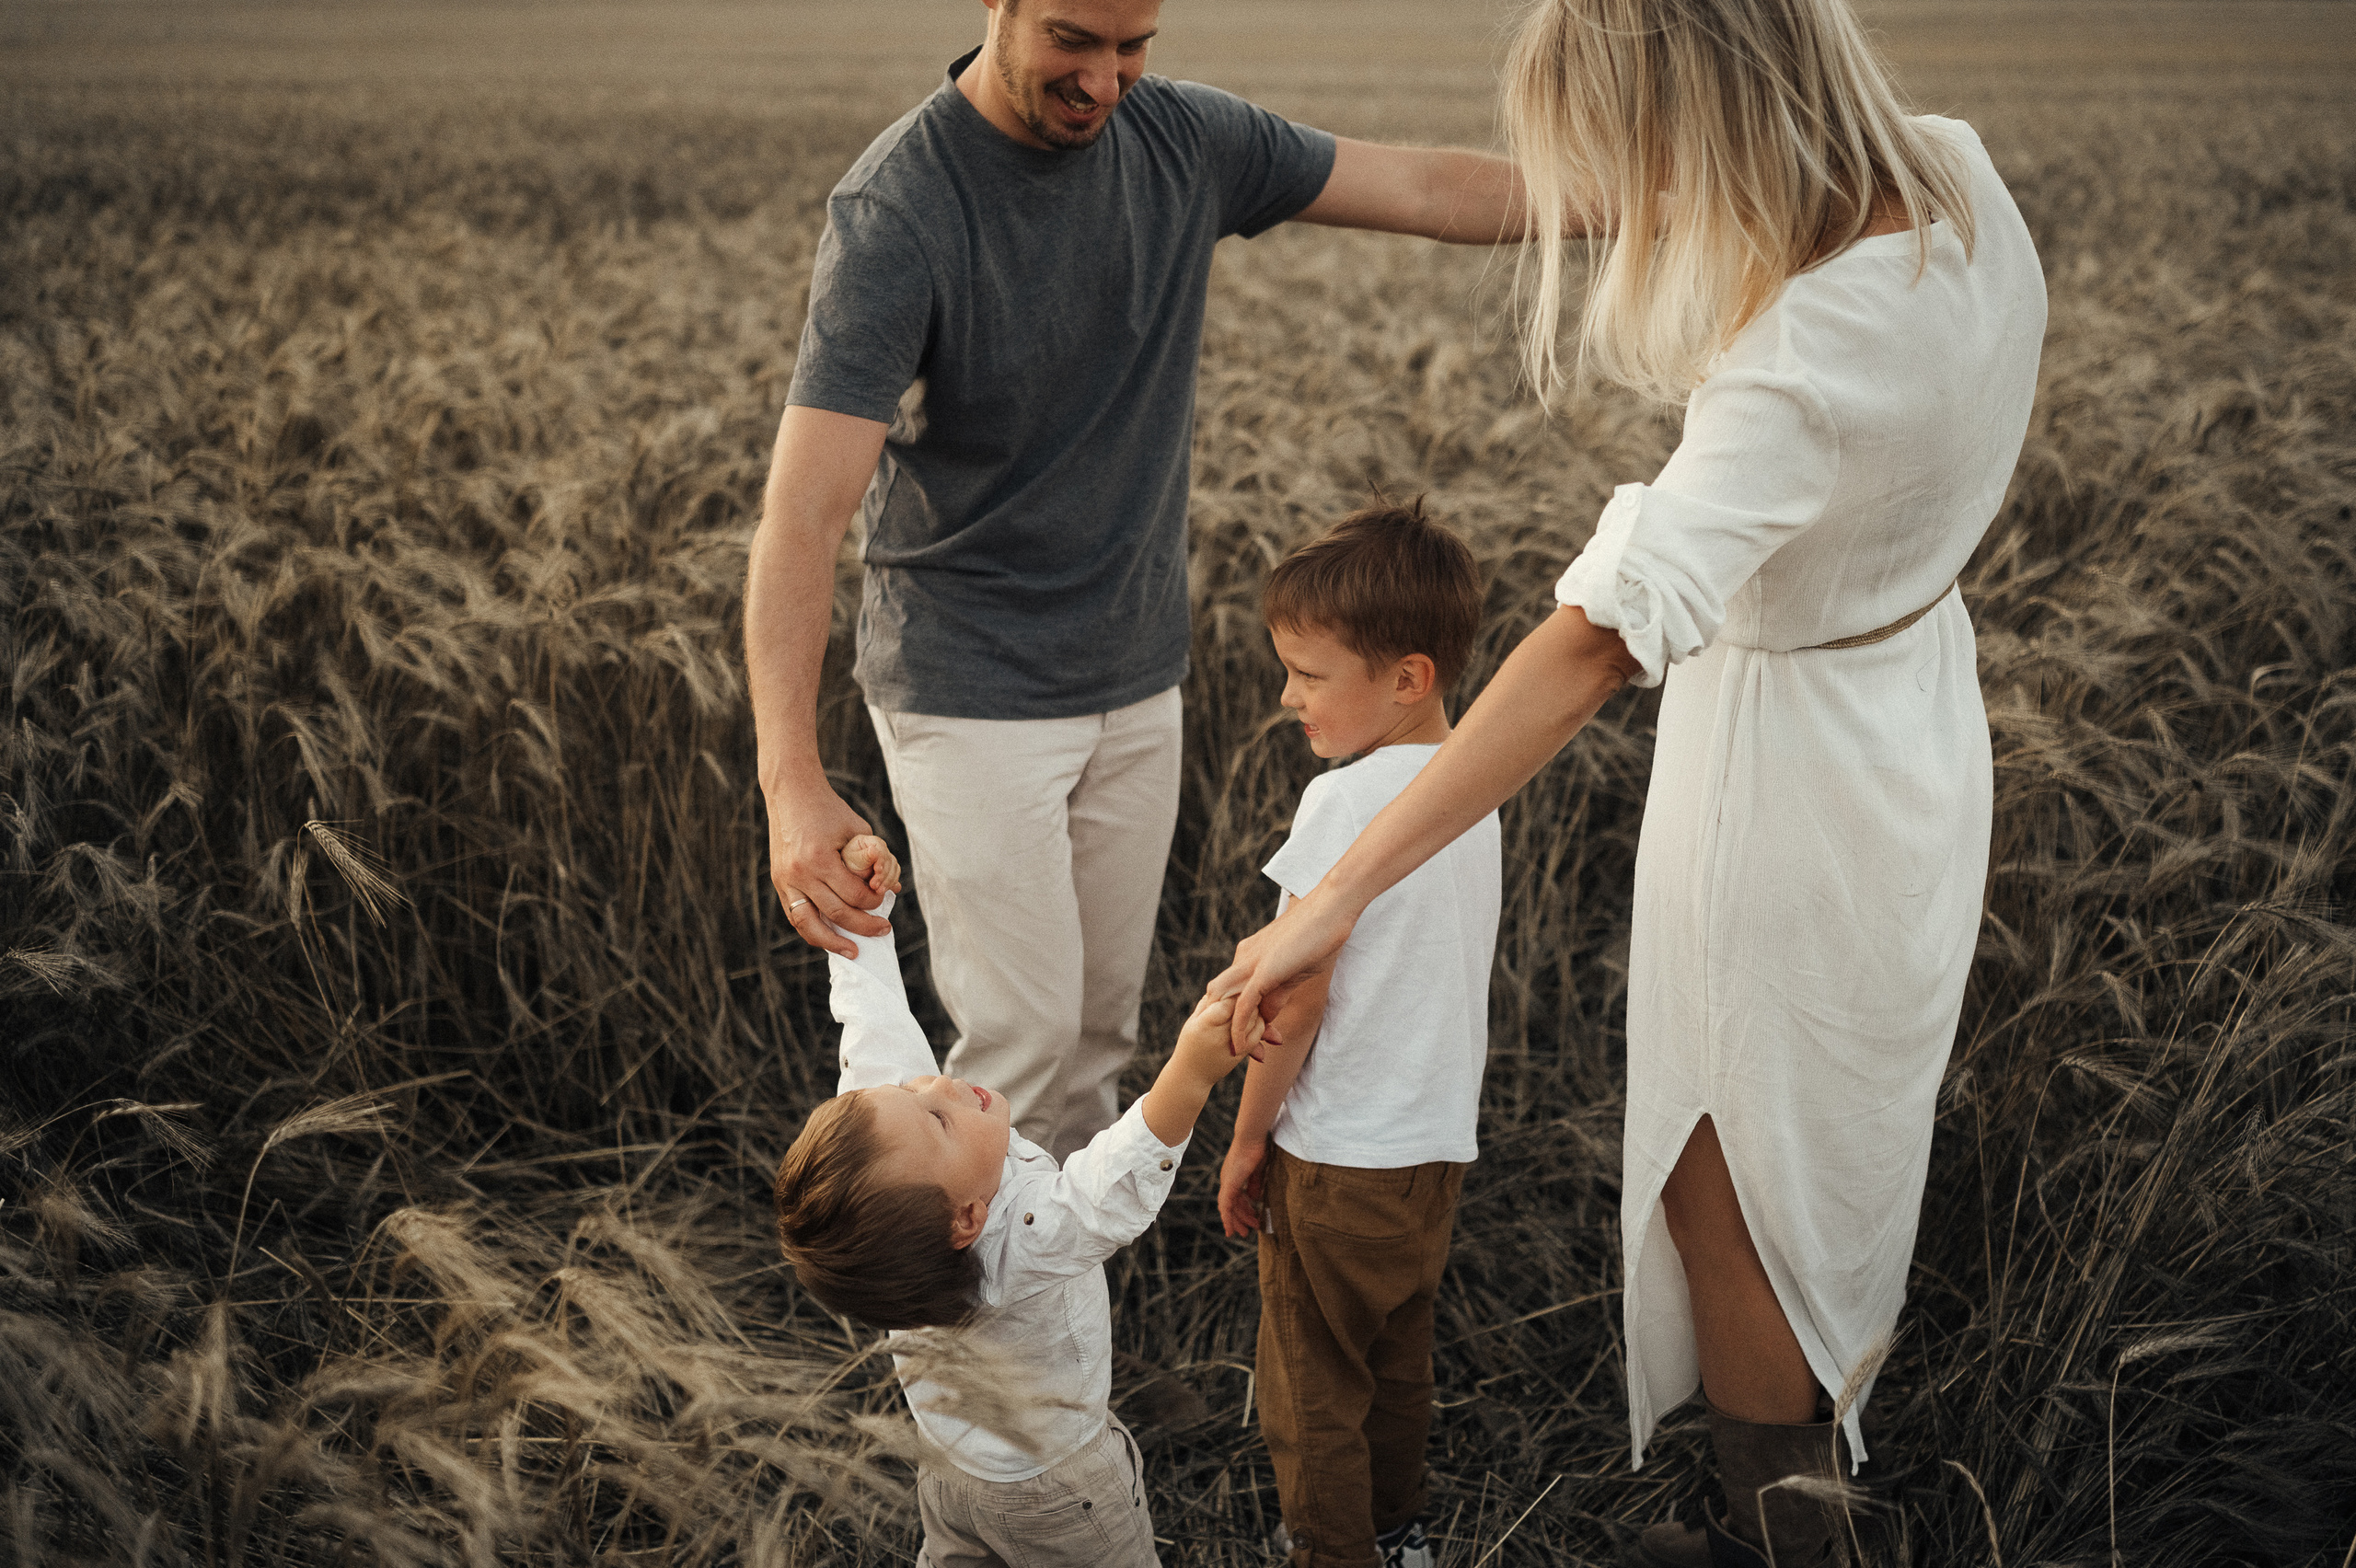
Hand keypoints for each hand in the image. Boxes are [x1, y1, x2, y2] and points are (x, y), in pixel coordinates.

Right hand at [766, 770, 890, 958]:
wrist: (791, 793)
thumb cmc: (829, 810)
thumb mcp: (858, 829)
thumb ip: (875, 859)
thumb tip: (894, 888)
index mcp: (819, 858)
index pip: (853, 895)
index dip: (874, 901)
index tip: (885, 899)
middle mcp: (799, 873)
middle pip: (835, 914)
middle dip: (863, 926)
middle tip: (883, 931)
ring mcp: (785, 880)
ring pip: (808, 924)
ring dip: (832, 942)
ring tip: (853, 952)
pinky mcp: (779, 882)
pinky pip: (796, 915)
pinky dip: (813, 929)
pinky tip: (830, 937)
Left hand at [841, 834, 903, 895]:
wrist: (847, 872)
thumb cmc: (848, 862)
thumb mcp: (852, 858)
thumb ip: (864, 855)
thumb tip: (874, 850)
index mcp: (872, 842)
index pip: (882, 850)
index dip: (881, 860)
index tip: (877, 871)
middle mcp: (882, 849)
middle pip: (890, 861)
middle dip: (883, 875)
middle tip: (874, 886)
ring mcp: (887, 860)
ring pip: (894, 869)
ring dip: (888, 882)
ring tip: (879, 891)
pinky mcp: (889, 870)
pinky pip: (895, 876)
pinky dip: (891, 884)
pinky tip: (885, 890)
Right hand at [1169, 994, 1252, 1092]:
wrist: (1192, 1075)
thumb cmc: (1190, 1043)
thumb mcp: (1192, 1021)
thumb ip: (1207, 1003)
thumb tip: (1224, 984)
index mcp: (1204, 1024)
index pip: (1227, 1003)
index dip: (1235, 992)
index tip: (1239, 985)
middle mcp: (1220, 1035)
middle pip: (1243, 1010)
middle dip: (1250, 998)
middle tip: (1253, 989)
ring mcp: (1232, 1046)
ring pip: (1254, 1022)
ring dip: (1257, 1010)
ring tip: (1255, 1002)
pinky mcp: (1241, 1054)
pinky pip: (1257, 1036)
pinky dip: (1260, 1025)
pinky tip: (1256, 1019)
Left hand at [1203, 888, 1355, 1057]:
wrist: (1331, 908)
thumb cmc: (1319, 934)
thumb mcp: (1295, 969)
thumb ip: (1279, 991)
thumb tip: (1268, 1014)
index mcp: (1249, 954)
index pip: (1233, 991)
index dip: (1235, 1015)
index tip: (1246, 1036)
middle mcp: (1243, 957)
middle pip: (1222, 998)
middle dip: (1225, 1025)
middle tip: (1238, 1050)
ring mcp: (1250, 963)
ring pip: (1227, 1003)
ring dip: (1231, 1031)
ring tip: (1239, 1054)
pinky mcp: (1263, 970)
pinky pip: (1243, 1004)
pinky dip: (1240, 1026)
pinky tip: (1243, 1045)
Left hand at [1218, 1136, 1269, 1237]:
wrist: (1252, 1137)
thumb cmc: (1257, 1148)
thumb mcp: (1258, 1170)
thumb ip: (1255, 1184)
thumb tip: (1254, 1198)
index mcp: (1234, 1176)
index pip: (1235, 1197)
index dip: (1241, 1210)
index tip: (1249, 1219)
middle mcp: (1227, 1180)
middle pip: (1231, 1205)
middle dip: (1240, 1219)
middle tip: (1248, 1231)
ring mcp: (1227, 1182)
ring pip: (1228, 1208)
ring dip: (1237, 1221)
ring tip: (1247, 1231)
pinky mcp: (1229, 1184)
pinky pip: (1226, 1205)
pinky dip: (1227, 1218)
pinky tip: (1231, 1228)